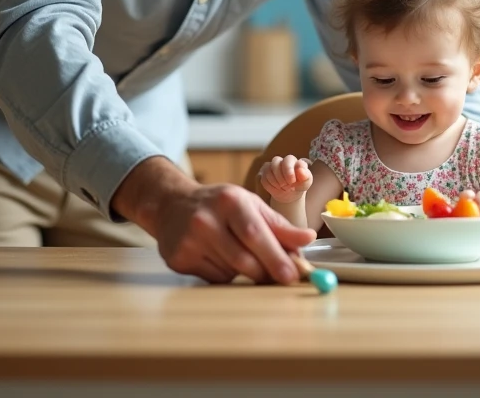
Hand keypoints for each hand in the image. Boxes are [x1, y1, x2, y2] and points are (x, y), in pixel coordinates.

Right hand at [156, 182, 316, 284]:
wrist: (172, 205)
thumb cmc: (220, 205)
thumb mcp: (250, 205)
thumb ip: (280, 225)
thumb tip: (308, 239)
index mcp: (229, 201)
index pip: (254, 233)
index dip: (275, 256)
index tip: (293, 275)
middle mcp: (205, 219)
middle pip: (243, 259)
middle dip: (267, 272)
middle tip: (282, 278)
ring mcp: (189, 241)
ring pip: (231, 273)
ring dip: (246, 273)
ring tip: (244, 256)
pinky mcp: (178, 260)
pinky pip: (214, 279)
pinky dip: (226, 275)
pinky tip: (220, 258)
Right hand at [258, 155, 312, 202]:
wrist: (290, 194)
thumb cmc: (299, 186)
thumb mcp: (306, 183)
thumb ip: (306, 176)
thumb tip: (301, 171)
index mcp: (294, 160)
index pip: (288, 159)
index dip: (288, 170)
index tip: (292, 181)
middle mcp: (282, 160)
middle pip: (275, 162)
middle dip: (280, 177)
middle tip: (288, 187)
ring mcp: (272, 165)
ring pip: (268, 170)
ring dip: (275, 182)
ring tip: (283, 188)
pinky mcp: (264, 172)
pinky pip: (263, 178)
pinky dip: (270, 186)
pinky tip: (277, 188)